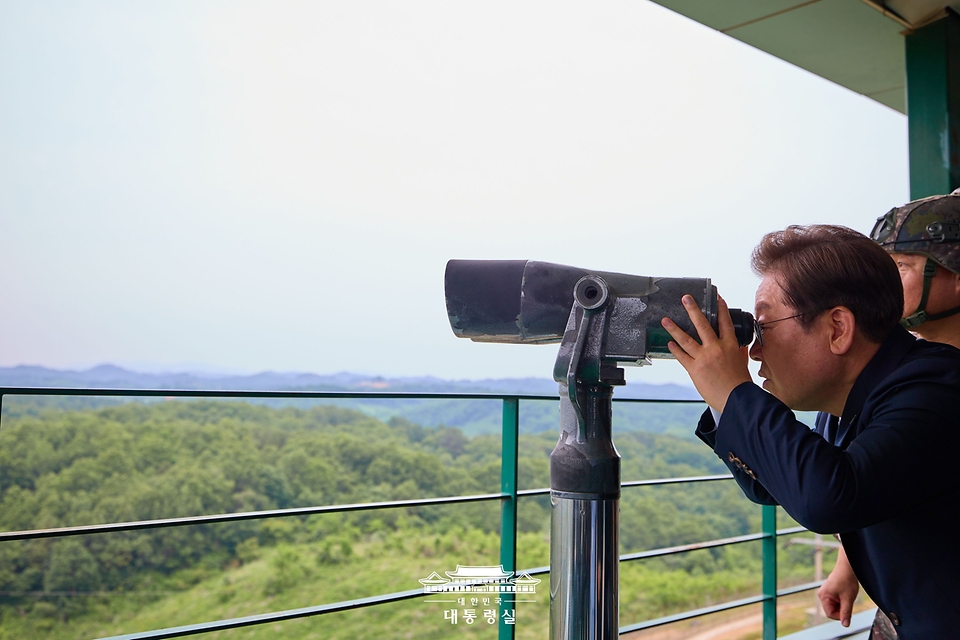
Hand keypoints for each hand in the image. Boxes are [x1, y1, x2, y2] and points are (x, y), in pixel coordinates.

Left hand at [660, 295, 751, 411]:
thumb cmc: (740, 383)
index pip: (725, 322)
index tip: (717, 298)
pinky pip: (681, 356)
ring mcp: (704, 357)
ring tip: (665, 320)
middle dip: (693, 309)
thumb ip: (738, 352)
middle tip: (686, 299)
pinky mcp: (694, 368)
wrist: (737, 398)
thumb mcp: (742, 363)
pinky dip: (674, 349)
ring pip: (686, 339)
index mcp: (730, 345)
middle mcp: (716, 348)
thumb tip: (738, 346)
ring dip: (674, 328)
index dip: (721, 309)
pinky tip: (669, 343)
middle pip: (702, 324)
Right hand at [818, 547, 858, 626]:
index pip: (830, 614)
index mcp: (824, 596)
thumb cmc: (847, 580)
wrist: (847, 567)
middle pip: (831, 610)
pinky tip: (845, 593)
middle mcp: (822, 594)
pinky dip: (841, 600)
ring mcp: (825, 592)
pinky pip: (835, 600)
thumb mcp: (848, 599)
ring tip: (847, 596)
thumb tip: (845, 624)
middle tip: (849, 601)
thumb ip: (846, 612)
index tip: (848, 611)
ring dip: (842, 604)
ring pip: (834, 605)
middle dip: (841, 609)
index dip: (840, 616)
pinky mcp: (829, 590)